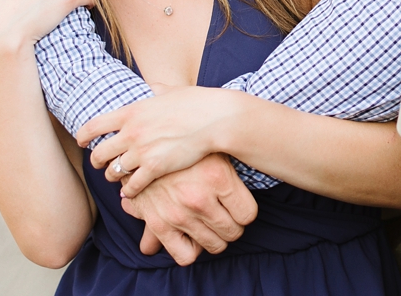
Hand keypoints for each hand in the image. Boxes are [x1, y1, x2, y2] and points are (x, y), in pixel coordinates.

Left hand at [79, 86, 248, 196]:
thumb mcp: (170, 91)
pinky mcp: (155, 168)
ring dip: (113, 176)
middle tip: (100, 163)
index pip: (93, 126)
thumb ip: (155, 90)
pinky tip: (130, 191)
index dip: (82, 135)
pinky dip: (129, 190)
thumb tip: (151, 86)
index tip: (81, 141)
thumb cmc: (195, 102)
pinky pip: (132, 185)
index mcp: (131, 112)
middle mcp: (131, 133)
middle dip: (96, 160)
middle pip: (99, 153)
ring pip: (114, 172)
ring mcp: (142, 152)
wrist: (213, 119)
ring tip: (117, 177)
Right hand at [119, 153, 257, 263]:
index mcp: (218, 177)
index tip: (238, 203)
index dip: (245, 210)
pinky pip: (186, 255)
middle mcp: (199, 198)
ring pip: (215, 245)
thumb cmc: (187, 146)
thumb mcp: (215, 149)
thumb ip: (234, 169)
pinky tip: (193, 235)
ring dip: (216, 236)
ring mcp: (179, 214)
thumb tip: (256, 178)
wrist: (143, 144)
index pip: (248, 214)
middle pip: (233, 231)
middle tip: (225, 212)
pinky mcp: (159, 225)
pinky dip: (192, 250)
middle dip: (233, 224)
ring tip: (210, 222)